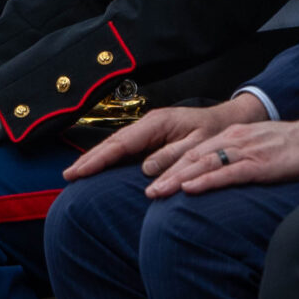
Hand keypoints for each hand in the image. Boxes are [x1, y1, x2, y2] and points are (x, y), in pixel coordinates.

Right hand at [63, 94, 261, 181]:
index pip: (120, 144)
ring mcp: (149, 130)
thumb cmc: (216, 133)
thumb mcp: (198, 145)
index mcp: (157, 124)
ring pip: (117, 145)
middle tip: (68, 176)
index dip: (97, 159)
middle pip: (113, 143)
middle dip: (89, 159)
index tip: (78, 173)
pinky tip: (100, 169)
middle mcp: (149, 125)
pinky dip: (110, 158)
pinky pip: (126, 149)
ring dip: (97, 159)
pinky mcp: (153, 138)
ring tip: (76, 174)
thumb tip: (146, 171)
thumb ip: (173, 157)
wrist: (231, 121)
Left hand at [145, 116, 298, 197]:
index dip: (173, 166)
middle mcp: (236, 140)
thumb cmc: (294, 146)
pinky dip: (207, 180)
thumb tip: (220, 176)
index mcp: (234, 136)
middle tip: (147, 191)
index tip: (154, 180)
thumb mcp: (260, 148)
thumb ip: (239, 158)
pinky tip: (190, 188)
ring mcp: (248, 151)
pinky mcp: (261, 164)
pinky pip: (229, 173)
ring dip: (179, 179)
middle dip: (168, 174)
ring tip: (158, 192)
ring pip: (205, 164)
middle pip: (194, 157)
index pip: (196, 151)